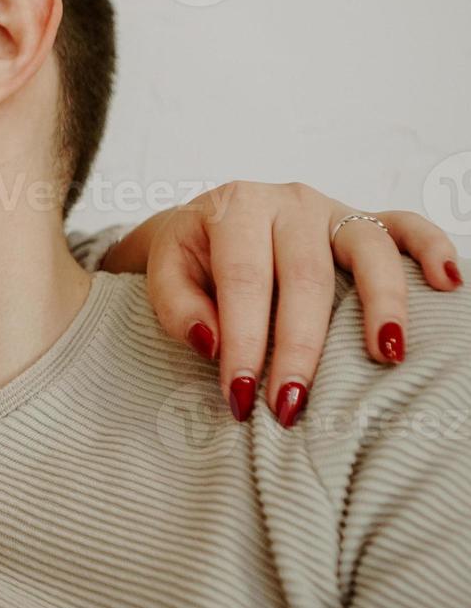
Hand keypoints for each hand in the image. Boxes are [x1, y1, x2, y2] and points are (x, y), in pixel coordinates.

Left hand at [101, 182, 462, 426]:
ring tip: (386, 355)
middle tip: (292, 403)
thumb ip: (178, 306)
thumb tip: (213, 344)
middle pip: (305, 277)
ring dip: (381, 303)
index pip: (243, 281)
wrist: (207, 221)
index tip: (240, 395)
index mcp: (233, 210)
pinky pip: (405, 226)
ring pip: (367, 249)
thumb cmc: (191, 256)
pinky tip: (448, 282)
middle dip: (300, 346)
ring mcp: (331, 208)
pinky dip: (432, 248)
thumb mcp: (165, 273)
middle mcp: (287, 203)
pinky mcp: (361, 218)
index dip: (244, 341)